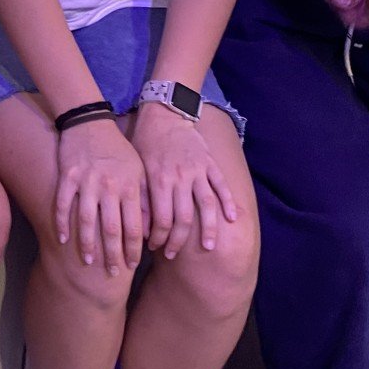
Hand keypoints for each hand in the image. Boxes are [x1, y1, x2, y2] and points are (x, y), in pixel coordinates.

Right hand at [54, 117, 144, 275]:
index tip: (132, 265)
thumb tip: (149, 230)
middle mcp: (109, 187)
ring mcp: (87, 182)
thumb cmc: (118, 149)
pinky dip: (62, 223)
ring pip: (87, 220)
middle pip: (112, 229)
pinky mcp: (67, 176)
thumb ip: (145, 199)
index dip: (134, 249)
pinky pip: (62, 204)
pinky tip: (62, 240)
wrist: (91, 121)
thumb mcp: (139, 170)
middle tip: (113, 273)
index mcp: (130, 187)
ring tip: (89, 263)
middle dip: (113, 254)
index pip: (134, 227)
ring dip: (88, 244)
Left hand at [131, 105, 236, 259]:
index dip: (159, 237)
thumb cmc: (145, 143)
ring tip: (207, 247)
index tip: (155, 248)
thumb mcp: (137, 168)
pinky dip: (228, 203)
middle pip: (183, 218)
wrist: (164, 115)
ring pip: (206, 205)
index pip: (161, 218)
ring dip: (207, 229)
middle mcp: (180, 177)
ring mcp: (198, 170)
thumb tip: (142, 227)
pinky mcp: (210, 163)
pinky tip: (232, 219)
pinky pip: (221, 186)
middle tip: (173, 254)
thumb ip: (141, 196)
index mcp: (159, 179)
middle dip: (178, 240)